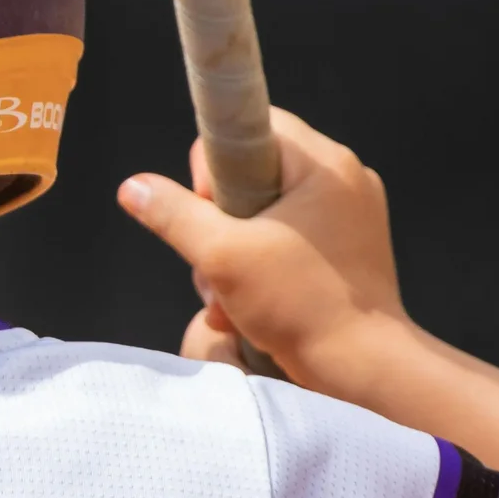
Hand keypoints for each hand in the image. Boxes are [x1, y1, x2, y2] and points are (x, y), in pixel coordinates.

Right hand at [114, 108, 408, 385]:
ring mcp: (351, 217)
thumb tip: (133, 186)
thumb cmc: (302, 306)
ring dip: (234, 251)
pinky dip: (262, 267)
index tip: (208, 213)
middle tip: (217, 261)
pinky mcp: (349, 251)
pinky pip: (289, 240)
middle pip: (254, 173)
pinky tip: (248, 306)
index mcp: (325, 165)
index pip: (252, 127)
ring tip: (230, 294)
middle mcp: (344, 181)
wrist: (365, 370)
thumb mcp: (221, 256)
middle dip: (219, 220)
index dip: (213, 166)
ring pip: (266, 212)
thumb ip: (173, 214)